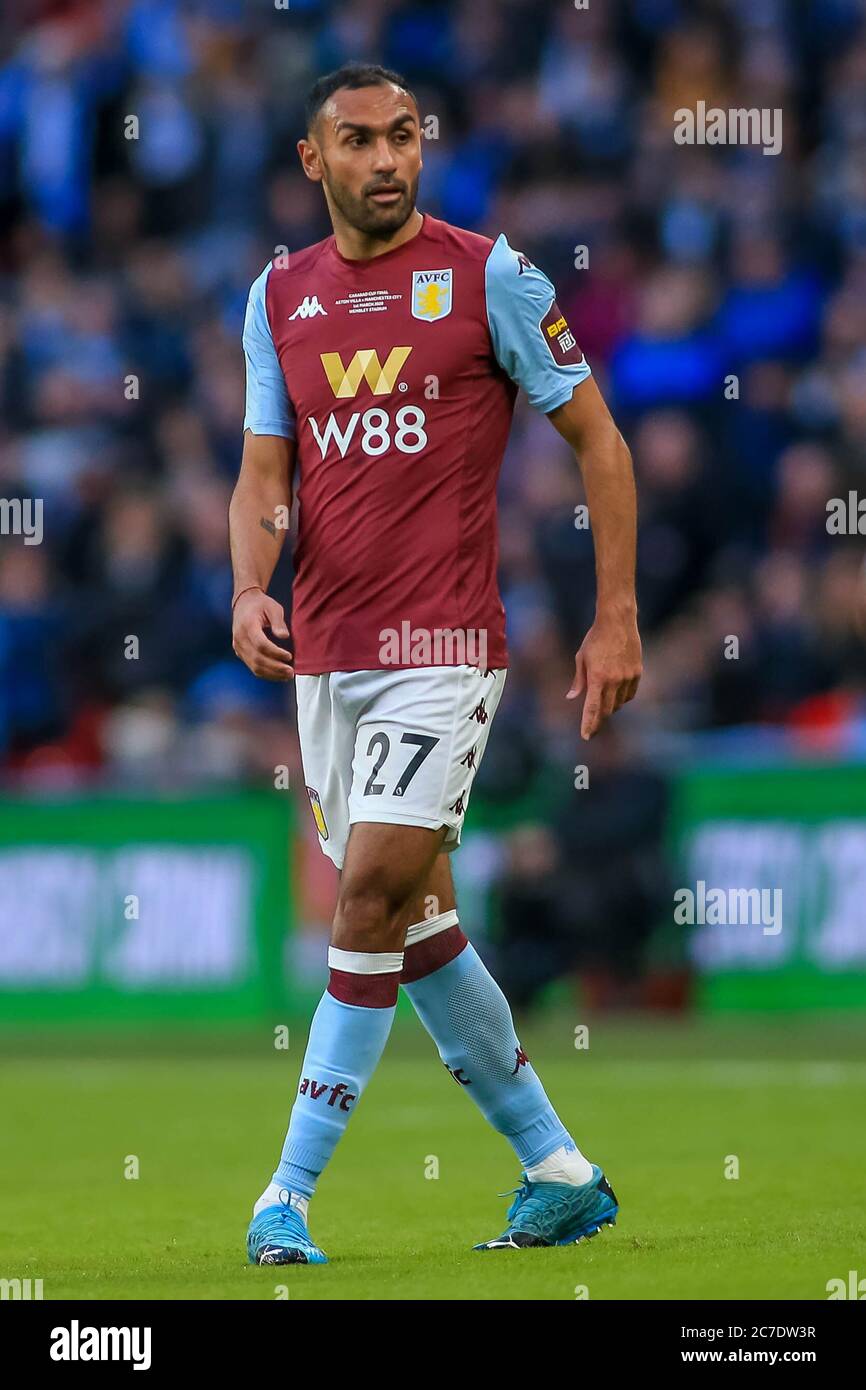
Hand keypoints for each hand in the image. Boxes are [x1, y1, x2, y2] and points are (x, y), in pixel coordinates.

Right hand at [232, 589, 293, 680]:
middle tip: (291, 671)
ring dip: (271, 674)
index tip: (289, 656)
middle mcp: (240, 638)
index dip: (275, 653)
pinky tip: (278, 675)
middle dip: (275, 668)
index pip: (261, 644)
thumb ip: (278, 622)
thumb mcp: (273, 607)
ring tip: (287, 676)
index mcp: (248, 625)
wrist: (244, 603)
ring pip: (254, 666)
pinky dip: (266, 673)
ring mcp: (238, 647)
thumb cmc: (260, 604)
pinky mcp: (240, 652)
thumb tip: (284, 636)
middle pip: (257, 659)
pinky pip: (252, 666)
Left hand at [567, 612, 641, 739]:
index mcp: (597, 677)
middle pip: (607, 710)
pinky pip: (630, 694)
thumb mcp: (581, 658)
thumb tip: (571, 698)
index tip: (586, 736)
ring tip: (603, 707)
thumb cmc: (595, 638)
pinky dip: (622, 698)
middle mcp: (614, 680)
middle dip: (599, 720)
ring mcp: (628, 677)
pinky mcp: (638, 672)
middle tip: (592, 727)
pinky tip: (616, 696)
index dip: (589, 724)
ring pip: (619, 703)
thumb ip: (578, 680)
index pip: (592, 708)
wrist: (618, 621)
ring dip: (611, 708)